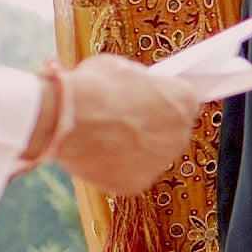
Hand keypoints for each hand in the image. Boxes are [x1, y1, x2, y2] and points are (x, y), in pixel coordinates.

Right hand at [52, 55, 207, 195]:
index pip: (182, 100)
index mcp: (184, 99)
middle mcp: (181, 133)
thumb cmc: (94, 87)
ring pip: (150, 156)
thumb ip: (136, 82)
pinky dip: (115, 169)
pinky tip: (97, 156)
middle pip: (169, 131)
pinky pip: (129, 175)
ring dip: (134, 150)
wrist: (67, 117)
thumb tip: (134, 89)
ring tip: (105, 139)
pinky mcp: (138, 183)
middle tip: (122, 121)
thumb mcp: (120, 68)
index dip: (161, 100)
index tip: (147, 101)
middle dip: (149, 127)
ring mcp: (160, 162)